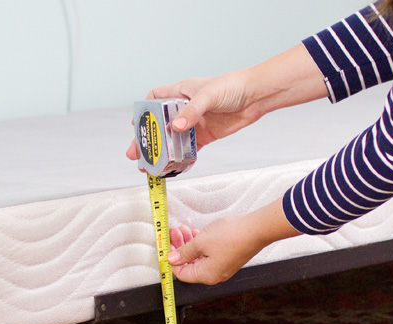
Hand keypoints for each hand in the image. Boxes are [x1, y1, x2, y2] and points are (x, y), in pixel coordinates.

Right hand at [125, 73, 256, 161]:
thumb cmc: (233, 86)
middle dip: (147, 140)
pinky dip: (181, 159)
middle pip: (159, 124)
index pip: (155, 98)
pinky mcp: (205, 136)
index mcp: (181, 92)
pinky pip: (189, 150)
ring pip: (172, 140)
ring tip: (151, 166)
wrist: (256, 96)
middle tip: (136, 154)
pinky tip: (174, 168)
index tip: (136, 124)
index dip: (144, 110)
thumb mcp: (209, 95)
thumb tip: (175, 127)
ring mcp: (194, 123)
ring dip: (162, 153)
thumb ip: (192, 111)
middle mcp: (184, 108)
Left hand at [166, 199, 301, 284]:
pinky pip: (208, 253)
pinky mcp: (227, 257)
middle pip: (189, 264)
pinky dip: (200, 244)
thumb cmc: (232, 236)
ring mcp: (222, 266)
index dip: (172, 259)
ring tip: (183, 229)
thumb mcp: (200, 242)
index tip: (166, 246)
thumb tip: (172, 259)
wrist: (257, 228)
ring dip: (189, 243)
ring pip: (198, 257)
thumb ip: (184, 252)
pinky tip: (195, 233)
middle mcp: (214, 275)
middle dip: (180, 248)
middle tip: (174, 233)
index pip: (181, 273)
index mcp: (206, 275)